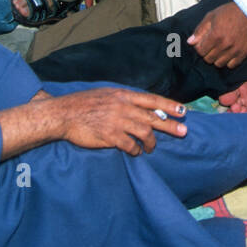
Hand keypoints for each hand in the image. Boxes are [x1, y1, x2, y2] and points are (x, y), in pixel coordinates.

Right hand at [56, 87, 187, 154]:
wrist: (63, 114)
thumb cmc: (84, 103)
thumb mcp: (106, 94)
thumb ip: (124, 100)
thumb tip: (142, 107)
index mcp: (122, 95)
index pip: (151, 100)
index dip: (168, 106)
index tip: (183, 111)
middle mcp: (122, 107)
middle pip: (153, 117)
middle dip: (171, 126)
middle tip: (183, 132)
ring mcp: (116, 122)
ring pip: (144, 132)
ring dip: (151, 142)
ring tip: (151, 148)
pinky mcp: (109, 136)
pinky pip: (129, 145)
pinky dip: (135, 150)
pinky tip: (135, 152)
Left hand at [187, 1, 246, 67]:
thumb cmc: (230, 12)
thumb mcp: (211, 17)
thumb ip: (200, 30)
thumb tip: (190, 42)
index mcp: (215, 35)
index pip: (201, 51)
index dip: (200, 48)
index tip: (203, 44)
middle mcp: (225, 44)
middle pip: (209, 59)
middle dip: (207, 53)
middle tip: (210, 46)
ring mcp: (235, 49)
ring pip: (219, 63)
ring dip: (216, 58)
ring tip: (219, 50)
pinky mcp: (243, 52)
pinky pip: (232, 65)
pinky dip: (228, 61)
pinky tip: (228, 53)